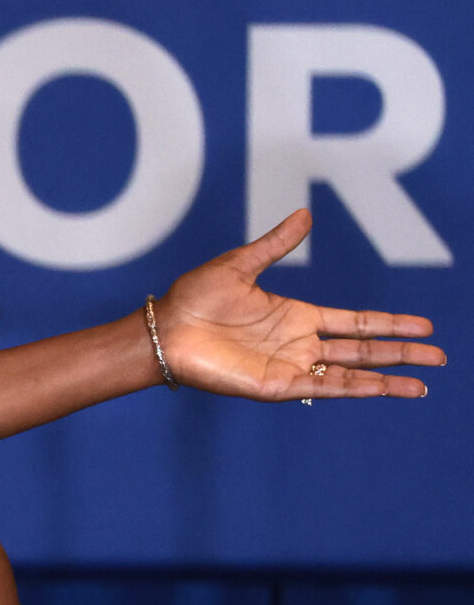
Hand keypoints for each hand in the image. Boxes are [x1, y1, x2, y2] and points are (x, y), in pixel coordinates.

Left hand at [158, 210, 444, 399]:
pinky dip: (355, 387)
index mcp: (296, 316)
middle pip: (363, 349)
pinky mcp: (275, 385)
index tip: (424, 327)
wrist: (165, 329)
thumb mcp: (241, 265)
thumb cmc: (195, 298)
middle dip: (401, 354)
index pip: (356, 322)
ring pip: (350, 373)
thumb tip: (305, 215)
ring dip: (386, 378)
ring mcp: (289, 366)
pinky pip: (322, 386)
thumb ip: (276, 244)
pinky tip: (382, 388)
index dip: (389, 324)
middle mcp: (298, 344)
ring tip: (422, 384)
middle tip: (439, 358)